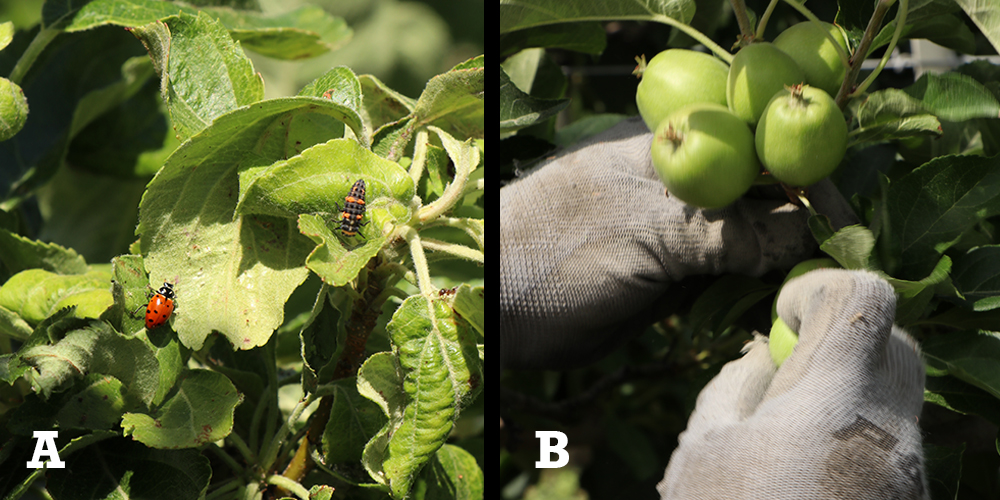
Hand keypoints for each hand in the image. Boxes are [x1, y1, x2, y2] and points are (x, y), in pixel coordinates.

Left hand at [500, 117, 856, 372]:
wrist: (496, 311)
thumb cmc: (556, 250)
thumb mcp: (649, 231)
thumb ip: (727, 231)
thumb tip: (805, 231)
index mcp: (669, 152)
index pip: (753, 150)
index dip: (800, 177)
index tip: (839, 215)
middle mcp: (677, 189)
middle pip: (756, 197)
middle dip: (798, 224)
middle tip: (843, 259)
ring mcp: (674, 235)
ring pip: (746, 242)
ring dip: (781, 265)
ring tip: (821, 288)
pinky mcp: (670, 280)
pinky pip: (727, 281)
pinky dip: (755, 294)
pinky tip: (781, 306)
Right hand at [657, 269, 926, 498]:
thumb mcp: (707, 450)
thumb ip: (735, 387)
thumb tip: (761, 357)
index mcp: (837, 398)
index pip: (865, 296)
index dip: (821, 288)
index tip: (785, 316)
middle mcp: (891, 426)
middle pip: (895, 341)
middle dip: (844, 335)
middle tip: (789, 370)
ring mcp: (908, 467)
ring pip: (897, 393)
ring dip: (848, 387)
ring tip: (788, 429)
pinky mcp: (909, 498)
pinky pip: (892, 438)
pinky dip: (855, 430)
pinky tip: (807, 468)